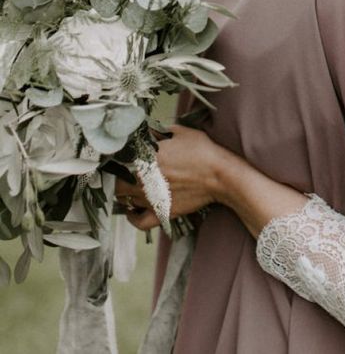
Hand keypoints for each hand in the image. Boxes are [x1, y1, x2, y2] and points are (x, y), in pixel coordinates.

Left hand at [115, 125, 229, 230]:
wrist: (220, 175)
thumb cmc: (202, 151)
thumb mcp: (180, 132)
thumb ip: (159, 132)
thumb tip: (146, 132)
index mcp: (144, 159)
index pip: (117, 160)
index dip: (117, 158)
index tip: (121, 156)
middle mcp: (142, 180)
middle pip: (117, 181)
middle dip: (119, 176)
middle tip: (126, 170)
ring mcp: (150, 199)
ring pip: (124, 199)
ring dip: (125, 192)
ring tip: (134, 185)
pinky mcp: (161, 212)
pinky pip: (138, 221)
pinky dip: (132, 217)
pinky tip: (132, 210)